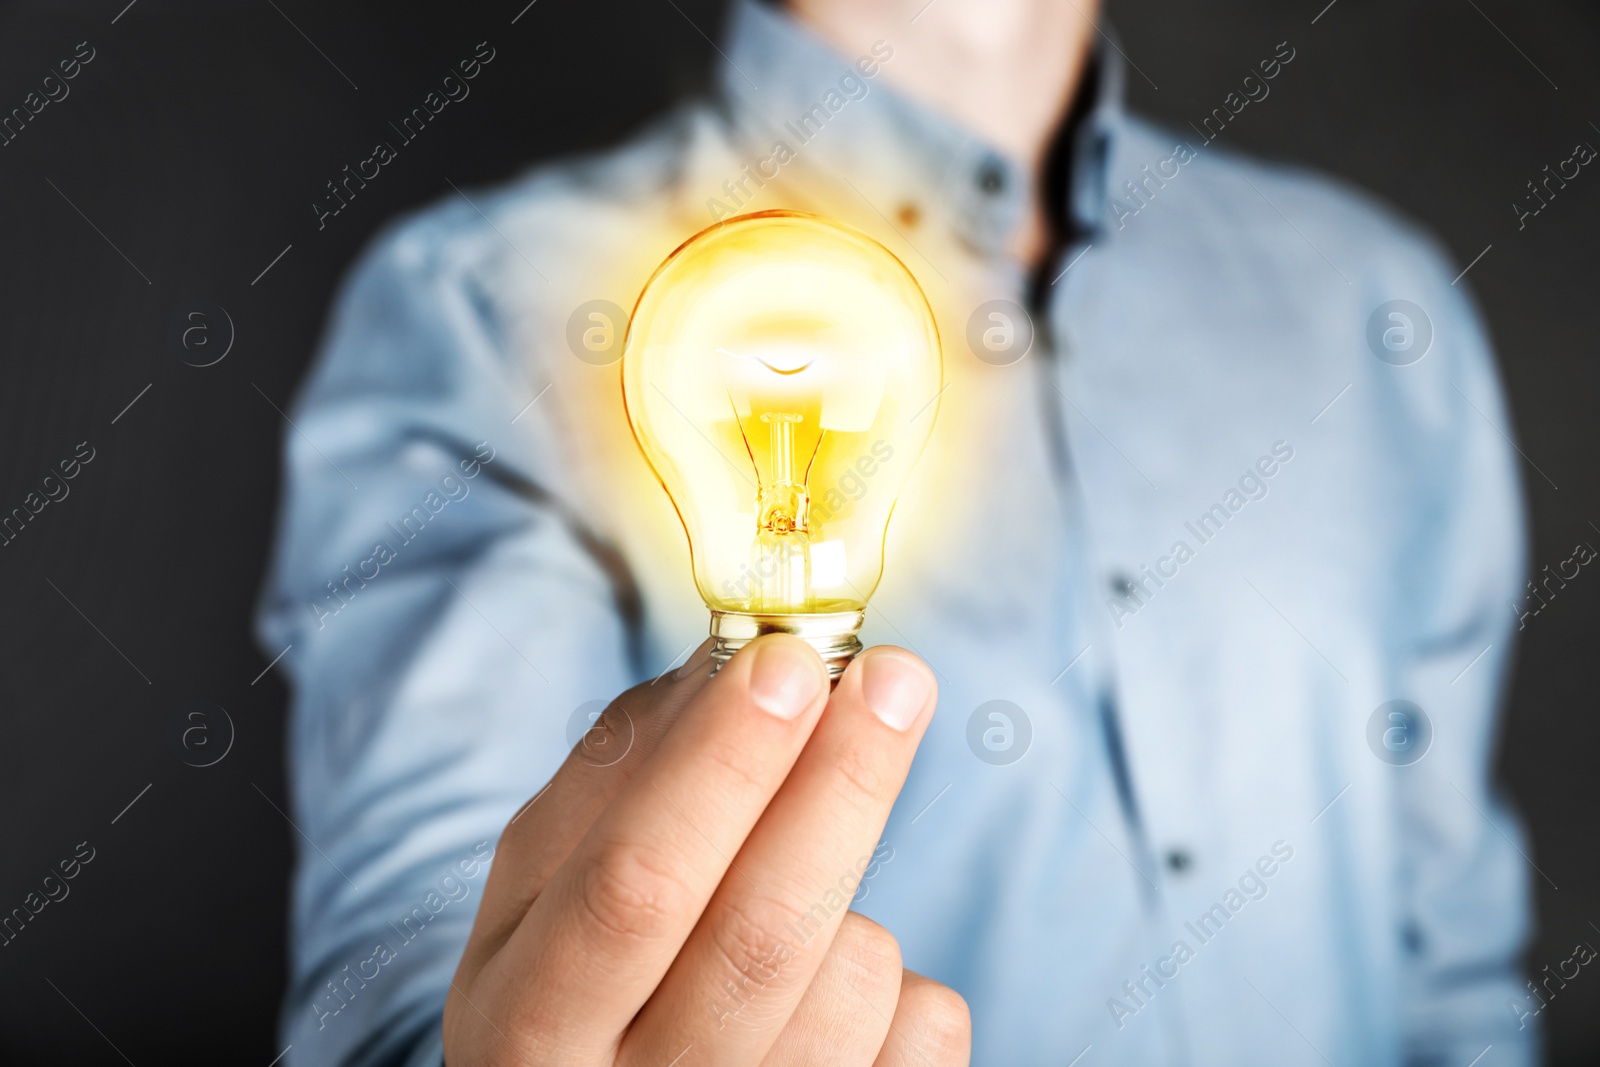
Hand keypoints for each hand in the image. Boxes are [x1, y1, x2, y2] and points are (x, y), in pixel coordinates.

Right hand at [444, 635, 968, 1065]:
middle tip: (895, 677)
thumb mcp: (552, 886)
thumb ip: (624, 773)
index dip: (716, 770)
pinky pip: (924, 1022)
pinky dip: (900, 976)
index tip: (787, 660)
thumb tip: (749, 657)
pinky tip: (828, 990)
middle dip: (837, 783)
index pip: (629, 890)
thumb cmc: (577, 972)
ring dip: (851, 894)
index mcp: (525, 1027)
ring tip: (795, 903)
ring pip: (856, 972)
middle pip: (761, 938)